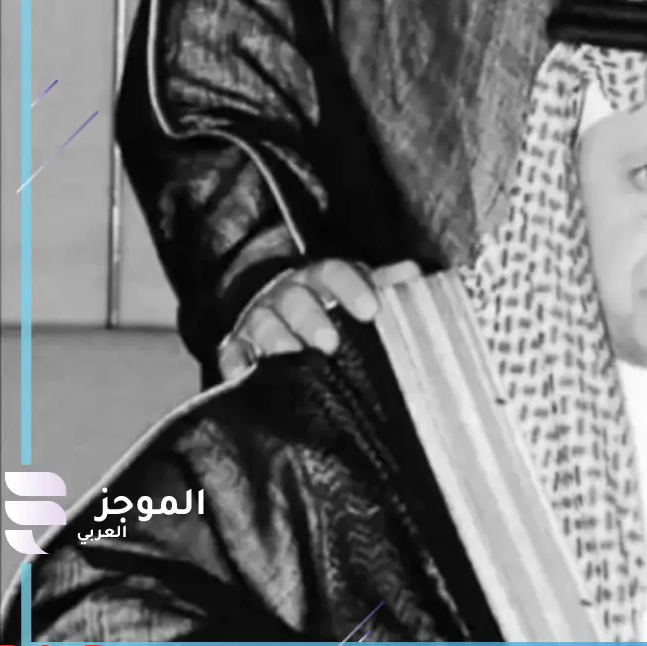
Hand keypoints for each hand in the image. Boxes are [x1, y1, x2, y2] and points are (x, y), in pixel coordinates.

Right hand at [217, 259, 379, 380]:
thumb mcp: (359, 291)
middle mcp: (289, 295)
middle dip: (312, 319)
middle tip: (331, 343)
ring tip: (294, 358)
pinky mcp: (238, 347)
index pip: (335, 273)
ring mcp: (260, 320)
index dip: (351, 288)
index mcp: (321, 279)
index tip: (371, 310)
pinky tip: (244, 373)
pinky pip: (232, 353)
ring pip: (264, 324)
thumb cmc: (331, 307)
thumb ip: (386, 284)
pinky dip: (237, 363)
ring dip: (278, 340)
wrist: (282, 314)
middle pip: (296, 300)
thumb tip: (414, 272)